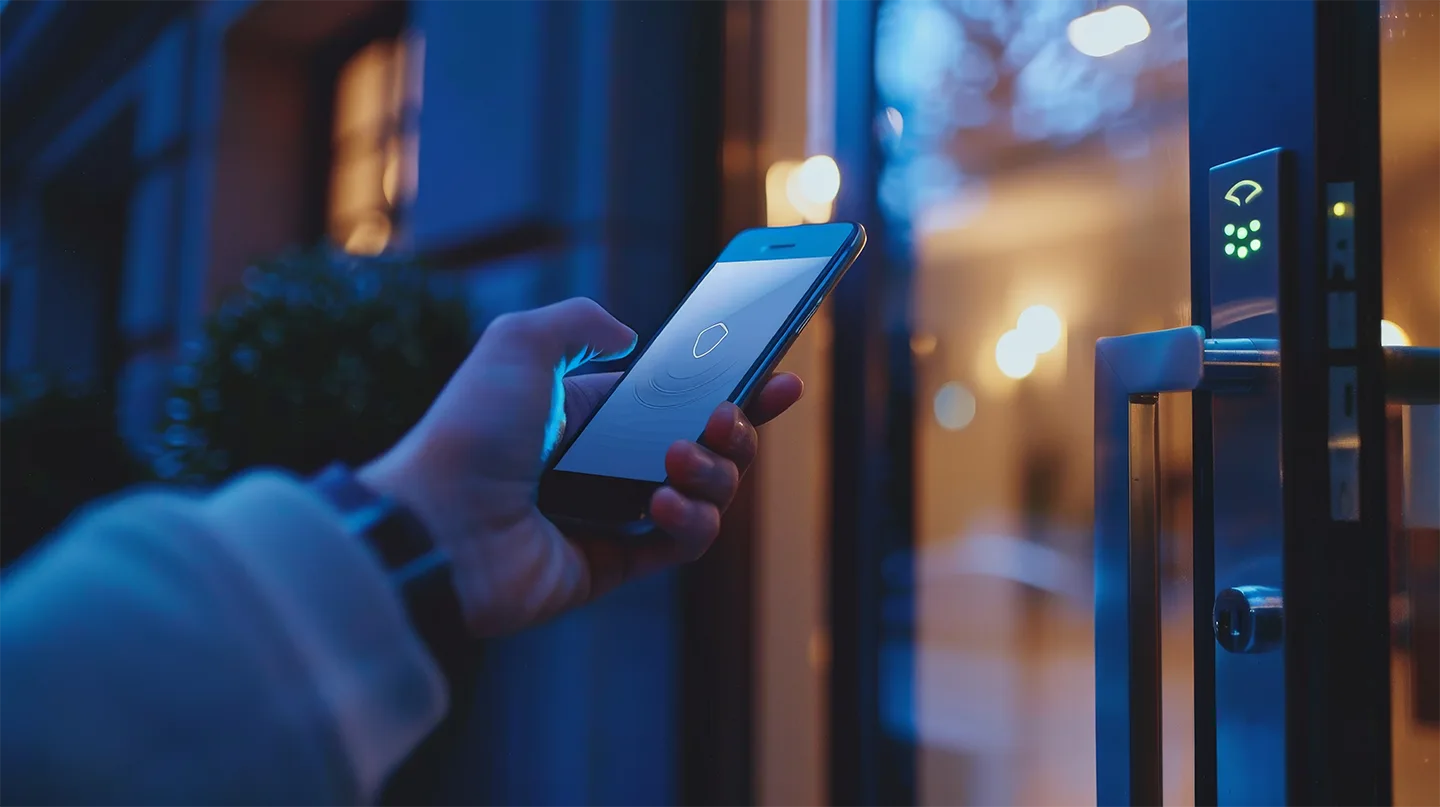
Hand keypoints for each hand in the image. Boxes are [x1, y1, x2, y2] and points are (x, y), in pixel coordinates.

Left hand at [359, 298, 802, 635]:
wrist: (437, 524)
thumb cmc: (471, 430)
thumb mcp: (518, 342)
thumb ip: (579, 322)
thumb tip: (629, 337)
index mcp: (587, 412)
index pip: (676, 398)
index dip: (734, 387)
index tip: (778, 377)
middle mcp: (603, 463)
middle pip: (706, 446)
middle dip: (737, 428)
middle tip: (730, 414)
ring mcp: (610, 516)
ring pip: (706, 495)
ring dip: (715, 472)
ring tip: (679, 460)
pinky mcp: (612, 566)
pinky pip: (682, 544)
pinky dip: (691, 521)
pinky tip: (664, 502)